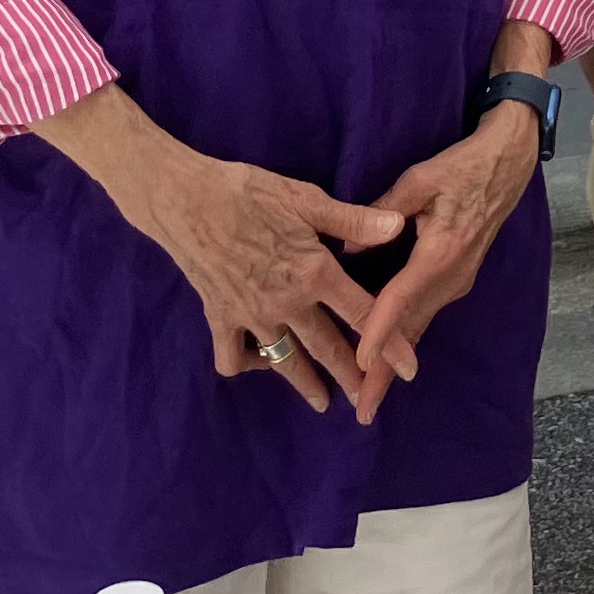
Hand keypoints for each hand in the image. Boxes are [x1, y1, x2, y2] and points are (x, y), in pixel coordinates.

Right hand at [88, 135, 402, 418]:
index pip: (363, 315)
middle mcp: (286, 302)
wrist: (183, 199)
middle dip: (351, 376)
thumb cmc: (247, 192)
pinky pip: (234, 356)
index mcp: (314, 273)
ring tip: (322, 402)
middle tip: (369, 399)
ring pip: (285, 360)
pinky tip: (261, 360)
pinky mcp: (219, 318)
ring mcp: (251, 316)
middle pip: (327, 348)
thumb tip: (399, 225)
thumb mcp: (305, 199)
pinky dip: (249, 364)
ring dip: (306, 383)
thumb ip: (353, 220)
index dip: (391, 343)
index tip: (410, 369)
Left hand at [354, 102, 546, 410]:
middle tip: (363, 409)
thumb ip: (381, 212)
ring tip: (371, 395)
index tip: (358, 363)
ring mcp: (458, 280)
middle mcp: (452, 276)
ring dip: (396, 363)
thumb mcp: (419, 179)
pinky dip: (406, 338)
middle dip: (387, 373)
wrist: (507, 163)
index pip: (401, 300)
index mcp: (441, 252)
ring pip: (420, 327)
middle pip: (412, 331)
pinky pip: (426, 314)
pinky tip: (389, 355)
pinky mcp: (458, 277)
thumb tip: (346, 248)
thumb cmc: (463, 166)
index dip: (377, 332)